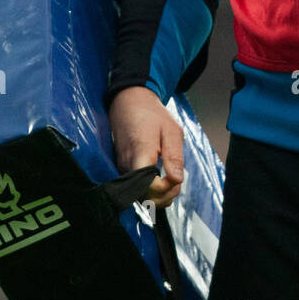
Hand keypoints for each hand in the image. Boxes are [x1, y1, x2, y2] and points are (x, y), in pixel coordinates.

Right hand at [108, 86, 184, 207]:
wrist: (129, 102)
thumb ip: (174, 156)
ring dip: (157, 195)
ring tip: (170, 181)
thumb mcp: (171, 130)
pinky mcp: (121, 168)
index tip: (176, 179)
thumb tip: (177, 180)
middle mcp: (127, 164)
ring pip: (139, 194)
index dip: (165, 189)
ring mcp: (121, 167)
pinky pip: (135, 187)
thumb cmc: (152, 114)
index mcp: (140, 153)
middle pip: (143, 196)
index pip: (149, 186)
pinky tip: (160, 179)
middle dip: (164, 196)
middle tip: (176, 183)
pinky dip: (149, 189)